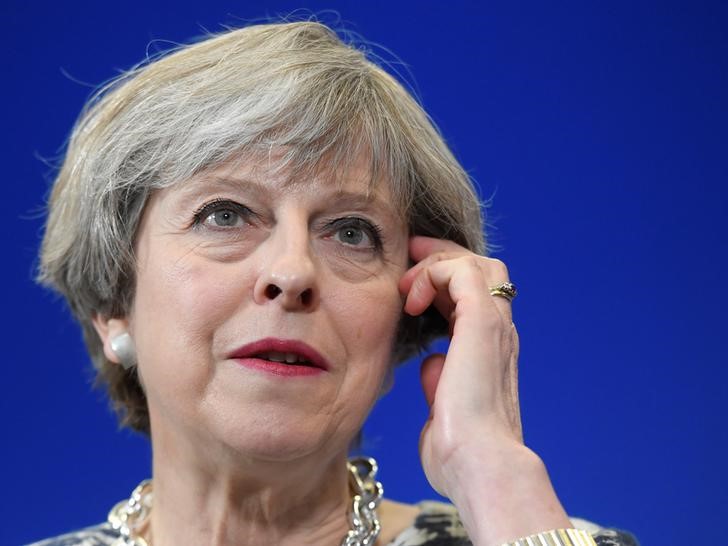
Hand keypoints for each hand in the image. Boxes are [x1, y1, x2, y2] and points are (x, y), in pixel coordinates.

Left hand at [399, 235, 522, 497]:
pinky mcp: (482, 322)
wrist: (478, 464)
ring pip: (476, 262)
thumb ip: (439, 381)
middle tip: (410, 259)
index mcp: (490, 350)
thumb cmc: (458, 449)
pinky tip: (413, 299)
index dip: (443, 280)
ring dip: (437, 262)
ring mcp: (494, 324)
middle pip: (483, 268)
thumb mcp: (442, 407)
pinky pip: (461, 271)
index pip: (474, 295)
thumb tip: (432, 363)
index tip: (411, 283)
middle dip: (442, 256)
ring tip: (409, 283)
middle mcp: (498, 332)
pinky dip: (434, 273)